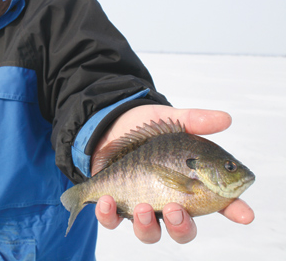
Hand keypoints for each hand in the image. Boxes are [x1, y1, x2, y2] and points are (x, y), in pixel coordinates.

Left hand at [93, 104, 254, 243]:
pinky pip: (111, 220)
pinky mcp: (115, 204)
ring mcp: (142, 206)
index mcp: (191, 185)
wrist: (111, 126)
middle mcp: (169, 202)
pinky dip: (108, 214)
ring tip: (141, 207)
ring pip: (149, 232)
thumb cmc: (148, 130)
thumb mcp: (170, 121)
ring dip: (146, 225)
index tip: (245, 214)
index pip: (221, 203)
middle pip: (183, 229)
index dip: (235, 210)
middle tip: (174, 209)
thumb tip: (225, 119)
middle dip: (180, 226)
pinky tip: (107, 200)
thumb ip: (194, 121)